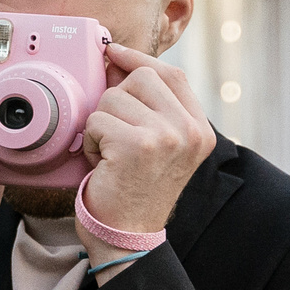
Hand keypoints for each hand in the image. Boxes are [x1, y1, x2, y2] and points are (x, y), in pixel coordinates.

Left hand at [78, 45, 216, 251]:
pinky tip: (102, 163)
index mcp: (199, 129)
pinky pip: (97, 119)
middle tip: (115, 135)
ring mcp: (166, 137)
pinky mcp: (137, 145)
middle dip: (116, 101)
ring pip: (114, 97)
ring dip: (101, 124)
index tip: (115, 53)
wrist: (127, 236)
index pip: (172, 74)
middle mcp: (189, 131)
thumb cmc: (134, 190)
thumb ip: (148, 105)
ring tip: (110, 153)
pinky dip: (90, 141)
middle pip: (141, 78)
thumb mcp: (156, 144)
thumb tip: (116, 60)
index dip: (139, 59)